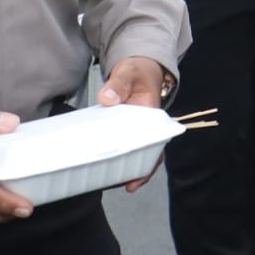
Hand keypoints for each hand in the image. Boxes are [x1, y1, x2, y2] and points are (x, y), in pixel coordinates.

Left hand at [99, 57, 167, 191]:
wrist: (137, 69)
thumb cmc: (137, 72)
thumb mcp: (128, 74)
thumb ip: (118, 84)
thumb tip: (108, 98)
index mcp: (152, 118)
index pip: (156, 146)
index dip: (148, 166)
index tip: (135, 182)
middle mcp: (146, 128)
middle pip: (146, 155)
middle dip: (134, 173)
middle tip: (120, 186)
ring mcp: (134, 129)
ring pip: (132, 152)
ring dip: (122, 167)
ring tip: (105, 181)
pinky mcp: (122, 129)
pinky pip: (119, 145)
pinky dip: (111, 155)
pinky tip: (98, 164)